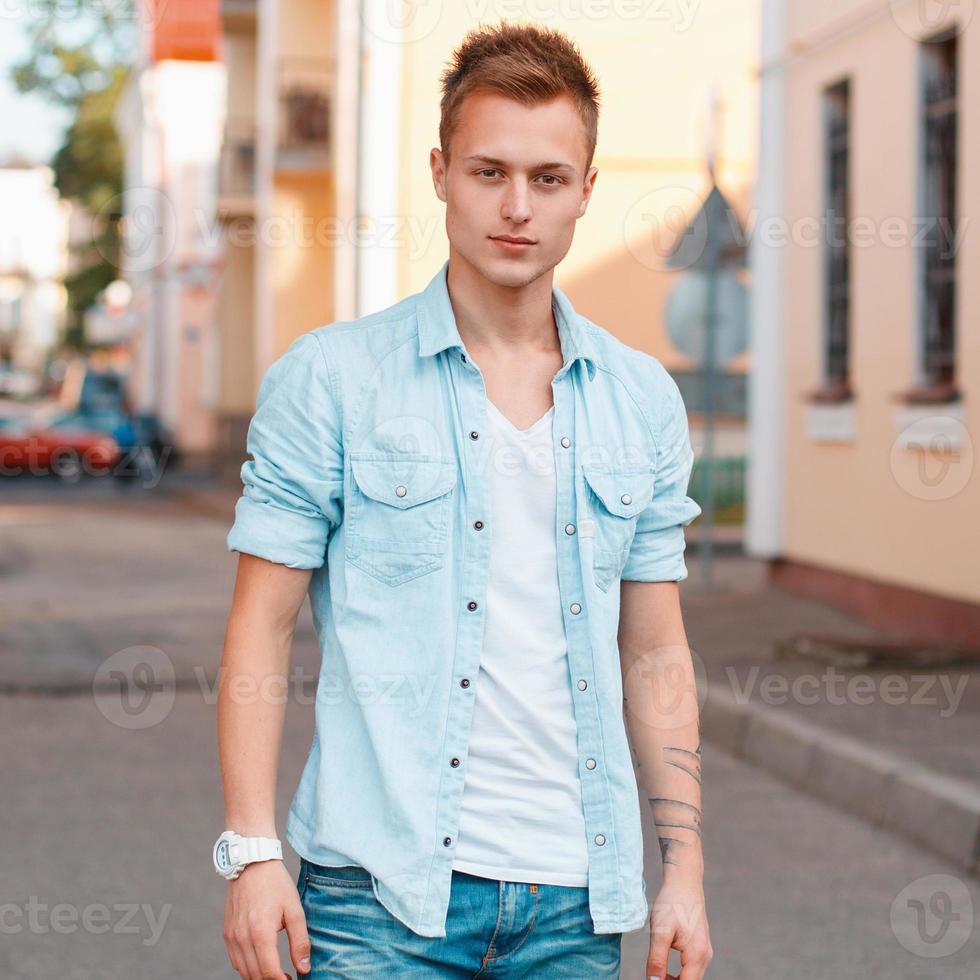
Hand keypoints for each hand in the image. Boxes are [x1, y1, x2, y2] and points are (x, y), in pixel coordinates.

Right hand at [222, 859, 310, 978]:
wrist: (252, 863)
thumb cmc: (275, 884)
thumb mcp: (295, 909)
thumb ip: (300, 941)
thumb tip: (304, 968)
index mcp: (260, 932)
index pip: (269, 972)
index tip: (291, 979)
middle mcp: (242, 938)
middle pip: (255, 975)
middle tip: (285, 976)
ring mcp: (232, 936)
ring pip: (243, 971)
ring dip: (258, 976)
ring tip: (275, 971)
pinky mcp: (227, 932)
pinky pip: (235, 960)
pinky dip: (247, 967)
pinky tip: (260, 960)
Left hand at [645, 875, 712, 979]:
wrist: (683, 881)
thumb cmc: (672, 903)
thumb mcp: (659, 932)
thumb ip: (657, 960)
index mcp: (696, 956)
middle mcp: (705, 957)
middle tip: (651, 976)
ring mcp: (704, 951)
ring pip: (690, 977)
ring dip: (674, 979)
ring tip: (655, 971)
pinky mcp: (700, 946)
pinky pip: (691, 967)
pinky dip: (678, 971)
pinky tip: (663, 963)